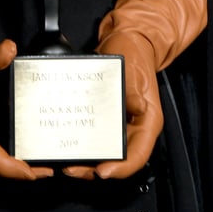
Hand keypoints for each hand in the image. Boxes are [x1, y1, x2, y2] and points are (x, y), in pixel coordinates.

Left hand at [62, 31, 162, 179]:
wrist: (126, 39)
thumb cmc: (134, 54)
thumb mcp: (134, 70)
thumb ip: (134, 91)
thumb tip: (136, 107)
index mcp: (147, 122)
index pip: (137, 156)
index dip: (121, 169)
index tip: (102, 172)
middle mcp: (134, 128)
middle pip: (117, 159)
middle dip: (95, 170)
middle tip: (72, 169)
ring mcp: (119, 125)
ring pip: (104, 153)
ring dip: (85, 161)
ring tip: (65, 162)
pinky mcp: (105, 119)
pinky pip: (94, 138)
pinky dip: (81, 145)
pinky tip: (66, 144)